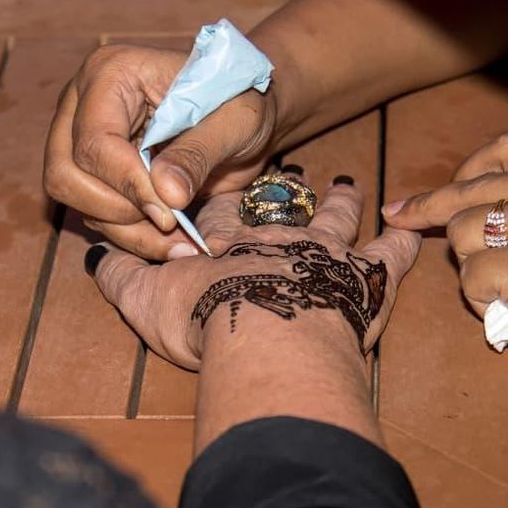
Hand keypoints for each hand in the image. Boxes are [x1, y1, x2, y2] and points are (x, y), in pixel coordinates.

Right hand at [44, 45, 277, 259]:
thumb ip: (198, 154)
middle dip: (118, 210)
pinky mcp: (96, 173)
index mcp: (112, 74)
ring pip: (76, 202)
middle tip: (172, 221)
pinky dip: (133, 237)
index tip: (172, 211)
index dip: (129, 184)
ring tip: (180, 241)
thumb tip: (166, 195)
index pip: (94, 141)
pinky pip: (96, 216)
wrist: (247, 118)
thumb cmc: (243, 102)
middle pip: (66, 175)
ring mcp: (83, 139)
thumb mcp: (234, 122)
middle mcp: (84, 104)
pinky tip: (174, 241)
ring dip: (127, 231)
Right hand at [88, 174, 420, 369]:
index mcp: (229, 236)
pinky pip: (392, 255)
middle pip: (284, 203)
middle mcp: (279, 233)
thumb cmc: (204, 316)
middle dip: (288, 190)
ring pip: (337, 217)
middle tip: (298, 173)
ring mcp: (327, 250)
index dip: (221, 201)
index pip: (222, 209)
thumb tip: (95, 256)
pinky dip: (402, 243)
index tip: (222, 191)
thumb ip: (120, 277)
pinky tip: (412, 231)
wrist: (266, 334)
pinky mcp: (368, 276)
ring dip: (342, 203)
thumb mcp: (146, 300)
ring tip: (349, 186)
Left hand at [382, 131, 507, 417]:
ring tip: (503, 294)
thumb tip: (478, 201)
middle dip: (429, 204)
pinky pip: (470, 274)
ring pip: (463, 230)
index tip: (451, 183)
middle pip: (475, 188)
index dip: (473, 165)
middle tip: (399, 215)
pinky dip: (479, 301)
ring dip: (470, 265)